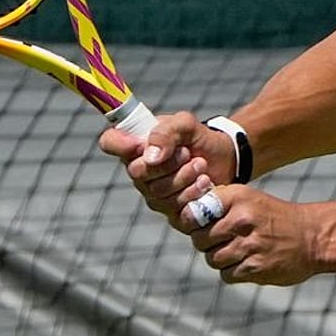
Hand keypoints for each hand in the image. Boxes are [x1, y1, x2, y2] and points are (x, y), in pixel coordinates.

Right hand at [98, 111, 234, 222]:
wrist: (225, 159)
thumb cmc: (199, 138)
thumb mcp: (187, 124)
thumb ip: (167, 132)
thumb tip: (151, 156)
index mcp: (137, 144)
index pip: (110, 141)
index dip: (119, 143)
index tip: (140, 143)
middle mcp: (139, 170)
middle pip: (137, 172)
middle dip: (168, 163)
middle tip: (188, 153)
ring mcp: (152, 193)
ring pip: (157, 192)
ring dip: (184, 176)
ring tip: (201, 165)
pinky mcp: (170, 211)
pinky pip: (174, 208)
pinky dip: (192, 193)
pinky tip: (204, 183)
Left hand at [187, 186, 321, 285]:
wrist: (313, 237)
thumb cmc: (274, 218)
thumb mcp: (249, 199)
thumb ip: (218, 205)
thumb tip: (184, 218)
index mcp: (237, 197)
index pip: (193, 213)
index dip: (192, 223)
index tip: (201, 226)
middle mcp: (242, 219)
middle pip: (200, 239)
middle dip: (207, 243)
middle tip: (222, 241)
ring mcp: (249, 244)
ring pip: (212, 259)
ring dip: (221, 259)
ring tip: (239, 251)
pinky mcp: (255, 267)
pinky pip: (228, 274)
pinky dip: (234, 271)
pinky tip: (249, 262)